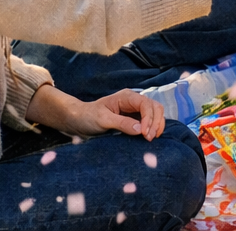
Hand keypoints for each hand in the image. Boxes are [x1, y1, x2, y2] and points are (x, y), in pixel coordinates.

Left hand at [29, 84, 166, 140]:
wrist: (78, 120)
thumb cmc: (88, 117)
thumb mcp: (103, 120)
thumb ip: (122, 123)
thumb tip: (140, 129)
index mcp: (127, 97)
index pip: (146, 105)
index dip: (149, 119)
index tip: (144, 134)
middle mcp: (134, 101)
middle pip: (155, 107)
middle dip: (156, 122)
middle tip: (149, 139)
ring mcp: (135, 110)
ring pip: (155, 113)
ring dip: (157, 125)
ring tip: (151, 139)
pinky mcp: (134, 119)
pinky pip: (149, 121)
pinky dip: (153, 128)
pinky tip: (149, 137)